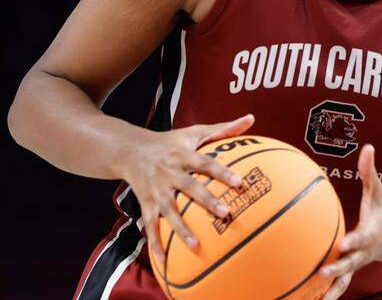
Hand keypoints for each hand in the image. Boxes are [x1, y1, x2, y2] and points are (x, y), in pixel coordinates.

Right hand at [116, 114, 255, 267]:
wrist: (130, 150)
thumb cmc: (170, 142)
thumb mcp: (193, 132)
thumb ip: (223, 129)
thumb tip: (251, 118)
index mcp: (183, 155)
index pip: (205, 162)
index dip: (222, 172)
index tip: (240, 182)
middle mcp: (169, 172)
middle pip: (189, 187)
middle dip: (206, 201)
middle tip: (226, 214)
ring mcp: (156, 190)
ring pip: (168, 211)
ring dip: (181, 229)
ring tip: (196, 246)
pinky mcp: (145, 203)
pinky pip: (150, 226)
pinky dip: (155, 244)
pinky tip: (164, 262)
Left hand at [318, 144, 381, 299]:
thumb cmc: (381, 212)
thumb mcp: (378, 191)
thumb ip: (370, 171)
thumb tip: (368, 146)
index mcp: (369, 235)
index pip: (360, 238)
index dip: (352, 241)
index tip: (342, 243)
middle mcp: (361, 254)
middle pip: (349, 265)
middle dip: (337, 271)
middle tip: (321, 274)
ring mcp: (354, 265)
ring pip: (342, 282)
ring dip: (329, 292)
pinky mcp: (347, 272)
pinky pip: (334, 285)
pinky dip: (322, 293)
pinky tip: (303, 298)